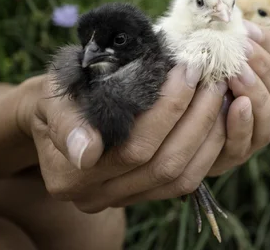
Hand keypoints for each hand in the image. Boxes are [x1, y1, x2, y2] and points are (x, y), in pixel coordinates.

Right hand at [18, 64, 228, 212]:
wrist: (58, 112)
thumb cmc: (59, 94)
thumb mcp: (52, 95)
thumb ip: (64, 120)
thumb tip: (86, 152)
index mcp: (69, 175)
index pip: (133, 147)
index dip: (168, 109)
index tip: (186, 70)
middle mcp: (95, 197)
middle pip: (163, 163)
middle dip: (196, 115)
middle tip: (209, 76)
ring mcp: (123, 200)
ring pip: (181, 177)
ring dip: (209, 132)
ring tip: (218, 91)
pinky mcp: (146, 196)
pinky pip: (187, 181)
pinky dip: (209, 148)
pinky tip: (218, 115)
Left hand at [207, 2, 269, 175]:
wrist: (172, 108)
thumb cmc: (208, 69)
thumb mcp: (233, 46)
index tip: (247, 29)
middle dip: (265, 69)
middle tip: (240, 49)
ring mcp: (252, 138)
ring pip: (269, 121)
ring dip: (255, 94)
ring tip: (236, 74)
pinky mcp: (230, 155)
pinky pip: (243, 143)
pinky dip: (242, 124)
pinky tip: (234, 104)